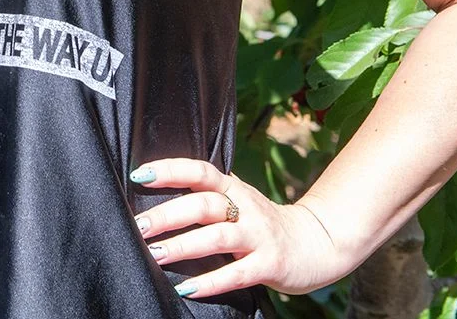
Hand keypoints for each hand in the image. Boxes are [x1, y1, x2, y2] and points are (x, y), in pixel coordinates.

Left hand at [127, 158, 351, 299]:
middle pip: (203, 205)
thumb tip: (162, 185)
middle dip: (168, 215)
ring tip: (155, 254)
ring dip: (184, 246)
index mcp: (234, 189)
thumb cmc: (264, 223)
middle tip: (139, 226)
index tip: (139, 174)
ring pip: (218, 237)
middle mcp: (246, 208)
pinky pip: (237, 274)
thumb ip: (210, 193)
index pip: (200, 171)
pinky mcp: (270, 264)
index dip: (170, 170)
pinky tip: (187, 288)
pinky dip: (211, 281)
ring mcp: (259, 236)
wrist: (317, 243)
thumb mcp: (240, 201)